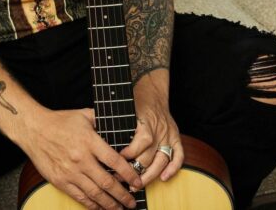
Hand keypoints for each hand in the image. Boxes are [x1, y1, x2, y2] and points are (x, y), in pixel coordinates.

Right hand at [21, 107, 142, 209]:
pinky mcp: (60, 181)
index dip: (128, 173)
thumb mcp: (83, 115)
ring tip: (121, 208)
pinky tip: (101, 208)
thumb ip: (101, 120)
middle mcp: (81, 159)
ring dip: (110, 204)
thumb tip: (118, 125)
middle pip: (107, 182)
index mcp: (89, 141)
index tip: (137, 181)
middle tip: (133, 202)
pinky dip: (92, 205)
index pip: (114, 161)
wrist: (34, 129)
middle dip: (123, 195)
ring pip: (95, 194)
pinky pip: (80, 197)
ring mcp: (70, 172)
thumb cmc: (59, 121)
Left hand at [120, 72, 183, 187]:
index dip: (130, 154)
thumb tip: (97, 134)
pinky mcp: (176, 137)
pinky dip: (173, 168)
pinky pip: (179, 156)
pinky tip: (164, 178)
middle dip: (136, 171)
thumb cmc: (134, 101)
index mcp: (146, 122)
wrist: (152, 91)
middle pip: (150, 156)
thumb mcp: (124, 109)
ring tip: (137, 185)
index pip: (142, 142)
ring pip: (162, 160)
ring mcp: (168, 135)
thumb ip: (114, 122)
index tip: (117, 161)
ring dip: (150, 175)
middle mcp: (159, 130)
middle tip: (122, 181)